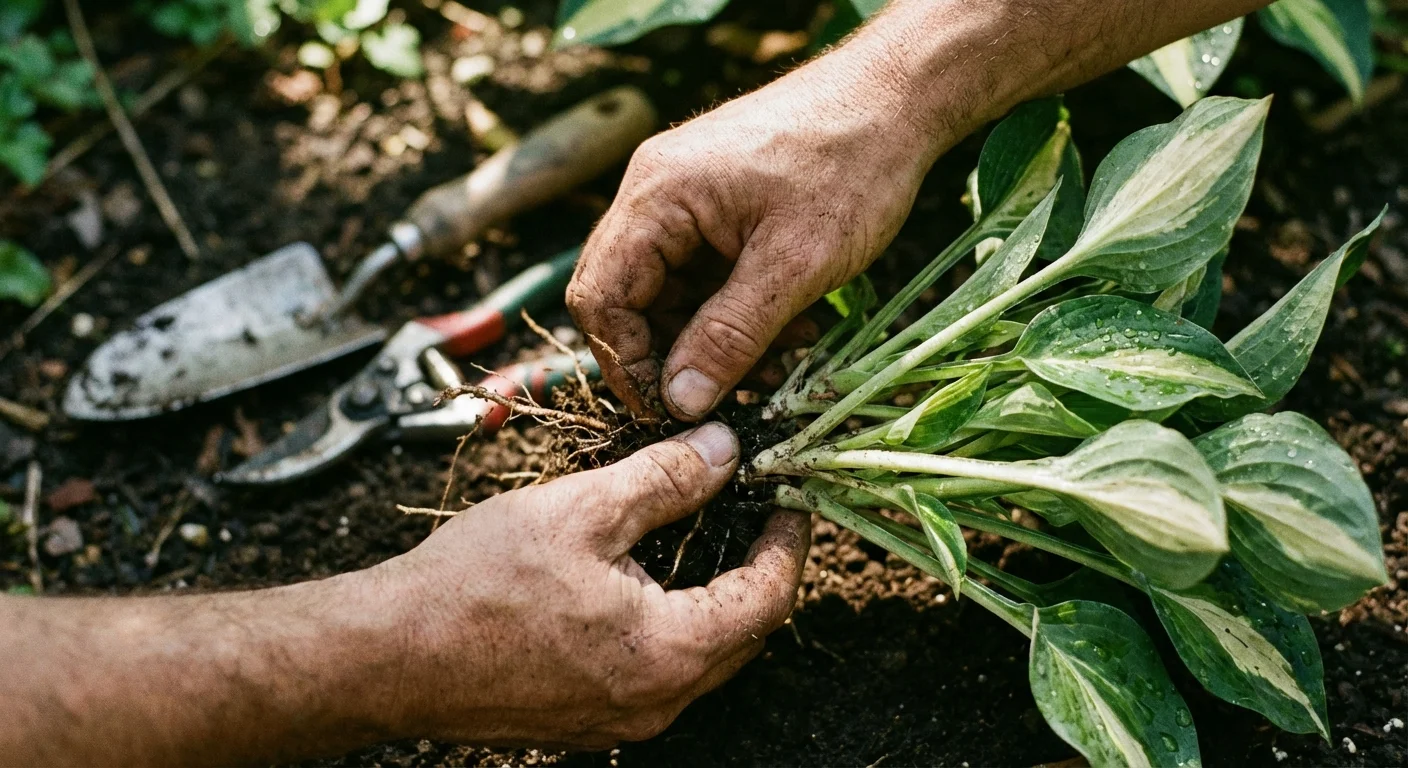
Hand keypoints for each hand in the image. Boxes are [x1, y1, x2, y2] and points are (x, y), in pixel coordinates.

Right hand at [374, 422, 809, 748]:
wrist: (386, 655)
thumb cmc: (473, 584)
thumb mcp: (581, 510)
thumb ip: (665, 479)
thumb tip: (725, 450)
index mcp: (668, 652)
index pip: (768, 599)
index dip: (788, 542)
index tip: (789, 498)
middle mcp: (656, 702)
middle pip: (745, 635)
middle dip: (758, 569)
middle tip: (753, 509)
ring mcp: (621, 719)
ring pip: (702, 655)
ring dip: (714, 596)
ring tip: (704, 532)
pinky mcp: (588, 718)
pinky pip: (657, 669)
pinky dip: (671, 621)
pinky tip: (646, 577)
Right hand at [567, 46, 943, 420]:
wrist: (899, 98)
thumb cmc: (852, 166)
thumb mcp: (795, 266)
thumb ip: (730, 336)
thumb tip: (681, 401)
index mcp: (656, 196)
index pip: (600, 297)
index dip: (627, 363)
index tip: (673, 410)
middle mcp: (653, 190)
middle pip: (624, 296)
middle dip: (673, 355)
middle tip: (726, 399)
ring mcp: (683, 193)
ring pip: (667, 291)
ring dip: (711, 339)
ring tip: (775, 366)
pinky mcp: (714, 201)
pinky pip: (701, 272)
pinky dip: (733, 310)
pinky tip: (787, 330)